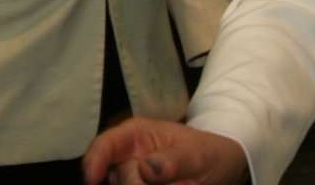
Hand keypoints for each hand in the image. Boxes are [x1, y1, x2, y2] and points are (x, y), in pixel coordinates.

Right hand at [82, 117, 247, 184]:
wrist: (221, 167)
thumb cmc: (209, 153)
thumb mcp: (197, 154)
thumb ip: (173, 160)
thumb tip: (146, 169)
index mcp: (136, 135)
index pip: (105, 145)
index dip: (94, 162)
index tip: (93, 181)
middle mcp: (126, 154)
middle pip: (115, 176)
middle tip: (173, 183)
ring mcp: (131, 175)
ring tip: (177, 182)